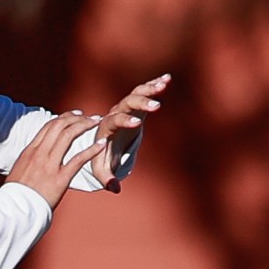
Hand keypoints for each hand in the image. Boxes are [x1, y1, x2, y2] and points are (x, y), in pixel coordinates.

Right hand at [6, 112, 104, 210]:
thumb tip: (35, 156)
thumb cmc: (17, 194)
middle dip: (76, 118)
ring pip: (68, 136)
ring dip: (85, 126)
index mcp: (30, 150)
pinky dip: (92, 149)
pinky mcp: (60, 178)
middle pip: (59, 126)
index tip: (75, 115)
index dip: (64, 118)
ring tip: (96, 122)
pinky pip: (78, 159)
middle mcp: (39, 153)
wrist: (15, 210)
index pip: (49, 126)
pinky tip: (101, 143)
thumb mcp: (20, 170)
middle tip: (89, 117)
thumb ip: (30, 160)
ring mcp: (50, 165)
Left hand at [88, 72, 170, 188]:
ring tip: (164, 85)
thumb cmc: (104, 152)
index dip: (125, 121)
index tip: (136, 123)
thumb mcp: (102, 167)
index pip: (115, 120)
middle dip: (141, 104)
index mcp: (107, 126)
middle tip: (156, 107)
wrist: (106, 137)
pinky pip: (145, 91)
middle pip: (127, 103)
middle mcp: (116, 112)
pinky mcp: (137, 103)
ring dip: (149, 89)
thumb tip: (115, 189)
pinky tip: (167, 79)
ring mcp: (127, 106)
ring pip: (136, 93)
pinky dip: (154, 84)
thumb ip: (106, 177)